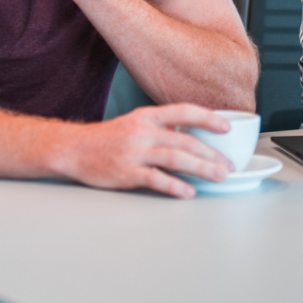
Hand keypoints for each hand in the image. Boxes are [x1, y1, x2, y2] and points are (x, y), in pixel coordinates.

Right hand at [61, 104, 234, 198]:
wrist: (73, 149)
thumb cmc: (108, 138)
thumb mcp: (136, 123)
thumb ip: (163, 127)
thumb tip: (194, 135)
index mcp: (147, 116)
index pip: (184, 111)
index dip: (208, 118)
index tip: (227, 128)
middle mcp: (142, 131)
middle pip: (185, 140)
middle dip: (212, 154)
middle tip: (229, 165)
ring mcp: (134, 152)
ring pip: (175, 158)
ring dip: (202, 168)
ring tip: (219, 176)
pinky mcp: (125, 173)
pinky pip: (155, 179)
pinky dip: (175, 186)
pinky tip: (188, 191)